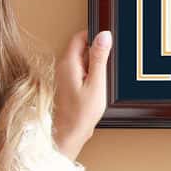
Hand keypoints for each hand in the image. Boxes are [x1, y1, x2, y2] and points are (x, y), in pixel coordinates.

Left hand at [54, 30, 109, 158]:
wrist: (69, 134)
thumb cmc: (80, 114)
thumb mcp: (97, 83)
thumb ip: (100, 57)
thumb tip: (104, 35)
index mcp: (68, 63)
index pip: (79, 36)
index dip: (95, 36)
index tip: (107, 43)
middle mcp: (63, 67)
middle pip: (81, 47)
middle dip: (96, 52)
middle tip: (107, 66)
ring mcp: (64, 76)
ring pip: (82, 60)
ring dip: (94, 66)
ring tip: (100, 82)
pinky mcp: (68, 85)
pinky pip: (81, 72)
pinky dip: (91, 75)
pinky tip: (96, 88)